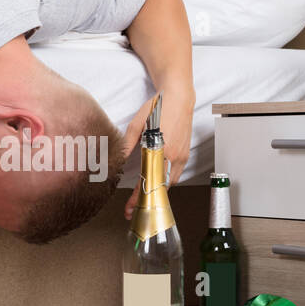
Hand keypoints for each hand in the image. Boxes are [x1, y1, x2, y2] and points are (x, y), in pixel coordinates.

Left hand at [122, 88, 194, 218]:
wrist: (179, 98)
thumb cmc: (158, 108)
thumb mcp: (137, 124)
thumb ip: (127, 144)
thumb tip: (118, 160)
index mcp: (159, 149)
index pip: (147, 181)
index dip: (137, 197)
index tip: (130, 207)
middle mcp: (173, 156)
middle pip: (160, 187)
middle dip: (146, 200)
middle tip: (133, 207)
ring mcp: (182, 156)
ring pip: (170, 183)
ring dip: (157, 191)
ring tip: (143, 196)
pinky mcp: (186, 155)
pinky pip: (176, 175)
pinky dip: (166, 181)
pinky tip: (156, 181)